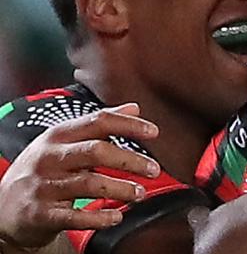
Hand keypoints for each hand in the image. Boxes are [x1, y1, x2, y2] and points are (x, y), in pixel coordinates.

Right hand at [0, 103, 159, 248]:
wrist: (3, 206)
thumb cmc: (44, 169)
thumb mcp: (66, 141)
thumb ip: (101, 124)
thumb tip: (134, 107)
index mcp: (59, 135)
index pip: (98, 121)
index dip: (129, 125)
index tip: (153, 132)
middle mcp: (50, 157)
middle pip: (97, 151)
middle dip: (130, 160)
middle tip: (154, 169)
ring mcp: (44, 185)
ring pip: (89, 183)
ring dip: (121, 188)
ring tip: (140, 192)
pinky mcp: (41, 213)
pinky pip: (75, 217)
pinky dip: (99, 218)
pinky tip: (116, 217)